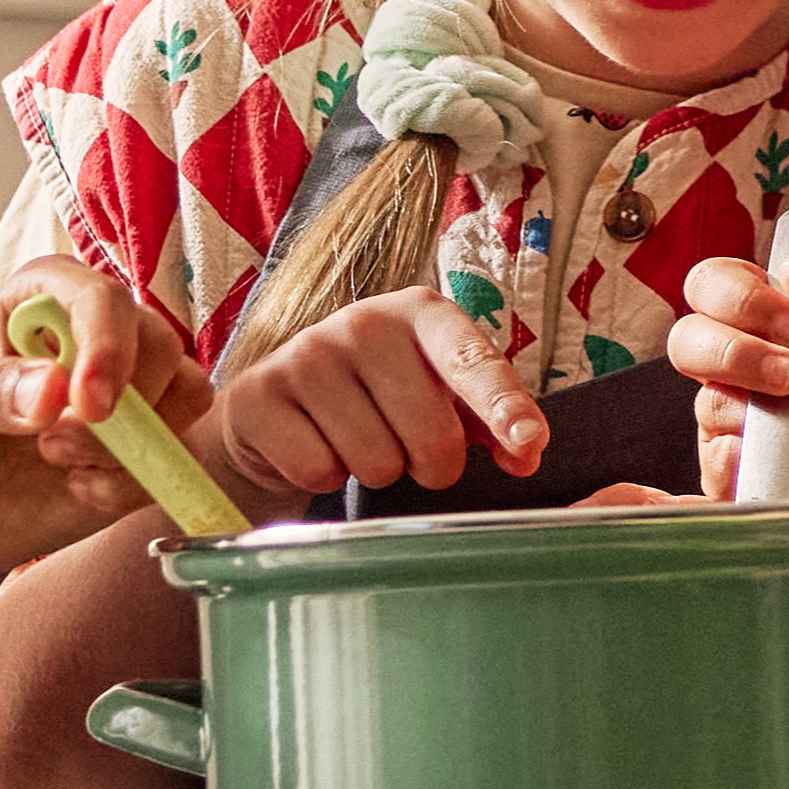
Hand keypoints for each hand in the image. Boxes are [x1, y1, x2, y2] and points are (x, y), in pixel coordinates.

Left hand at [0, 262, 216, 580]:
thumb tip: (52, 388)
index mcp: (42, 301)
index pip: (99, 297)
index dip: (106, 344)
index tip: (88, 404)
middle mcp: (95, 337)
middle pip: (157, 343)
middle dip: (121, 406)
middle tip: (52, 445)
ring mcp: (128, 393)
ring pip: (182, 395)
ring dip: (129, 445)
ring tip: (60, 462)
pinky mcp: (144, 446)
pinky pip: (179, 454)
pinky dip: (132, 481)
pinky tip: (77, 488)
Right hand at [214, 289, 541, 504]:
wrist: (276, 407)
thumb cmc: (375, 398)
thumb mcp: (437, 394)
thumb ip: (491, 421)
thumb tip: (527, 452)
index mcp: (422, 312)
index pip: (472, 360)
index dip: (503, 404)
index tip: (528, 439)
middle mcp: (365, 321)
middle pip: (431, 434)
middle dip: (431, 464)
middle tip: (409, 449)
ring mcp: (308, 353)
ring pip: (376, 462)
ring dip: (375, 470)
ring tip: (355, 439)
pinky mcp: (260, 394)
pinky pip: (319, 470)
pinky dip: (324, 476)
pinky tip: (314, 444)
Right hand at [667, 245, 788, 493]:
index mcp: (775, 315)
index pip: (715, 284)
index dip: (738, 295)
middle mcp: (747, 364)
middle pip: (687, 340)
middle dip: (736, 353)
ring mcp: (741, 421)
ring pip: (710, 405)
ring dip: (778, 416)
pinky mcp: (743, 474)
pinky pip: (721, 465)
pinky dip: (773, 461)